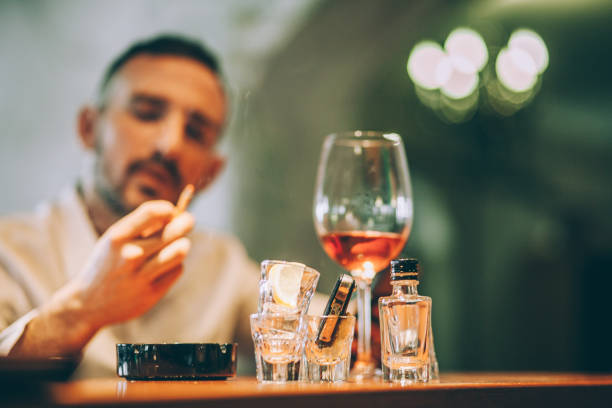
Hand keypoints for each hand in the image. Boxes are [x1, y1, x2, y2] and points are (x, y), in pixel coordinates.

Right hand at [69, 200, 193, 329]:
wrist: (88, 304)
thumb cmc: (108, 263)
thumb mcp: (115, 240)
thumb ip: (142, 227)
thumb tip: (177, 214)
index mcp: (117, 237)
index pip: (151, 212)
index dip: (168, 209)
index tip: (171, 210)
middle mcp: (130, 256)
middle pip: (174, 232)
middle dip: (186, 222)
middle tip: (188, 220)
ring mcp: (141, 277)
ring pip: (180, 251)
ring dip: (182, 245)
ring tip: (178, 245)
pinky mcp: (151, 293)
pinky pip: (177, 270)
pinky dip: (174, 265)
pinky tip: (162, 267)